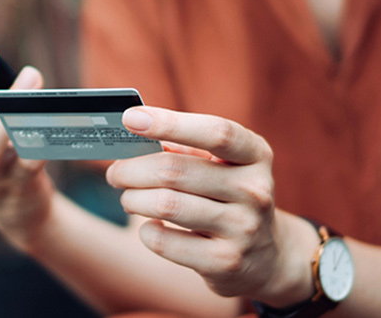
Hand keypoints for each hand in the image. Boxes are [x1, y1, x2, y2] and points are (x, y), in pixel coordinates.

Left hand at [105, 107, 317, 305]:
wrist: (265, 256)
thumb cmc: (228, 195)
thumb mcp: (221, 165)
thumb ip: (183, 148)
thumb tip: (133, 136)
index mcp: (255, 155)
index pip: (215, 132)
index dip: (169, 123)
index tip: (131, 118)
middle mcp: (255, 190)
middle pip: (175, 170)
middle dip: (132, 170)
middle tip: (116, 173)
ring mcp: (242, 229)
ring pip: (166, 204)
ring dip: (133, 199)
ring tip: (129, 198)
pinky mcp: (225, 263)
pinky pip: (165, 242)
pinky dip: (147, 231)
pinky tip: (151, 226)